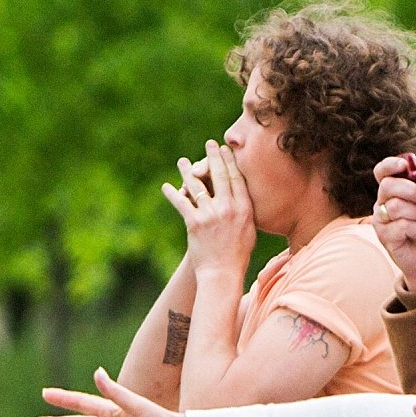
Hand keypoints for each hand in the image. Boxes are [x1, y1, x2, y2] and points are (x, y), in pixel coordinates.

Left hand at [166, 143, 256, 288]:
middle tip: (210, 143)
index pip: (237, 178)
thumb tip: (241, 196)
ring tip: (183, 161)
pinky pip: (181, 202)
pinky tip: (166, 187)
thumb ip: (245, 211)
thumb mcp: (249, 230)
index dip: (230, 161)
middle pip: (220, 175)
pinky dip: (172, 194)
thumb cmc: (237, 254)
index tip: (226, 150)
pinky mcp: (194, 222)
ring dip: (188, 171)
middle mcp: (228, 208)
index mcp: (244, 209)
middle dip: (213, 156)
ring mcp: (210, 214)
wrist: (222, 273)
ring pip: (197, 185)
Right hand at [373, 161, 415, 298]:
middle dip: (411, 190)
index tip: (404, 165)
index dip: (390, 165)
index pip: (382, 172)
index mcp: (393, 192)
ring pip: (395, 206)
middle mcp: (382, 204)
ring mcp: (381, 221)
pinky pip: (399, 225)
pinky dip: (414, 228)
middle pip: (387, 186)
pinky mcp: (384, 237)